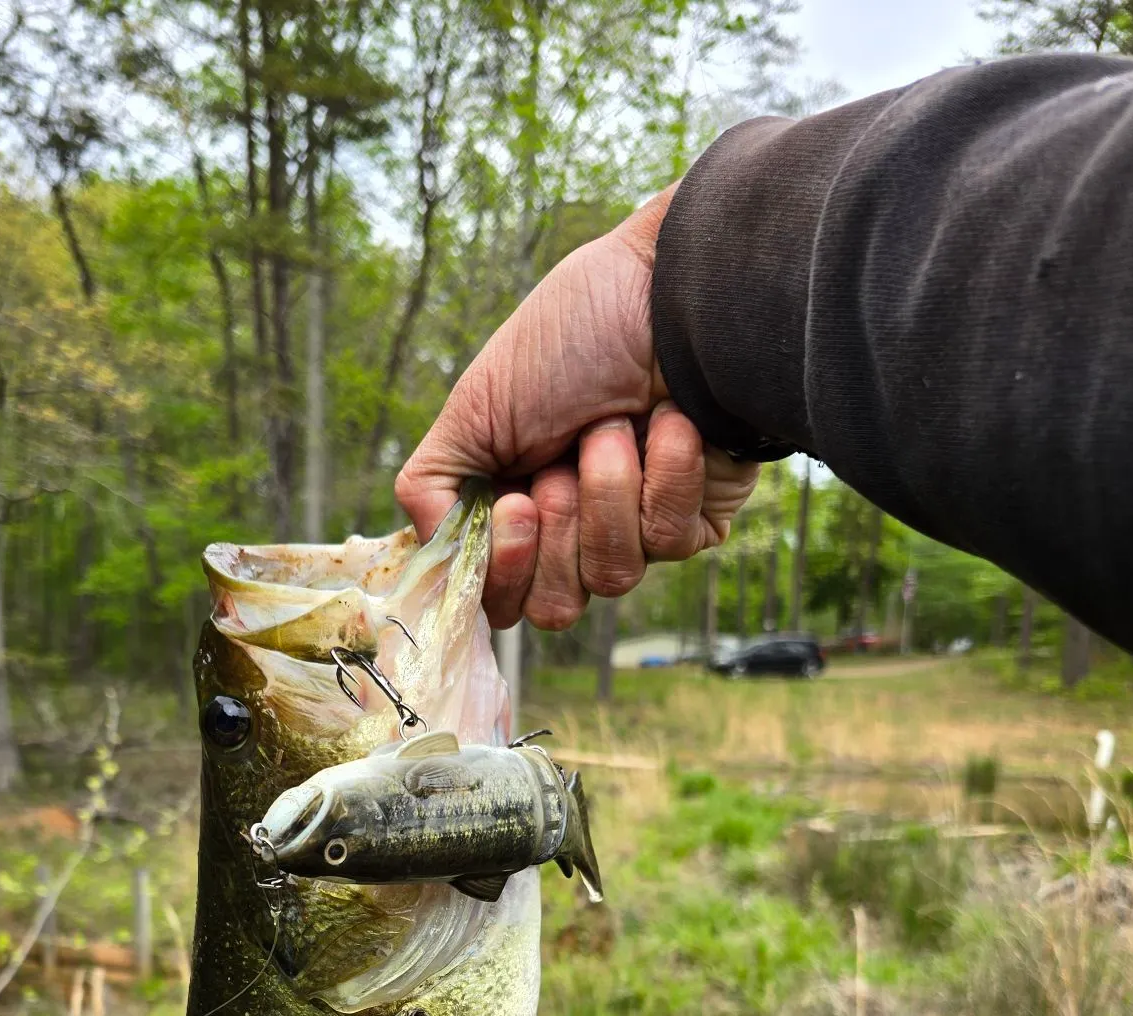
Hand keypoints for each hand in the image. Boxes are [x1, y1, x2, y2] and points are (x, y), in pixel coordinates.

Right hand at [395, 186, 760, 629]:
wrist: (669, 291)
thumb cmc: (573, 334)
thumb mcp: (476, 407)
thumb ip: (432, 489)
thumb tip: (435, 558)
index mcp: (517, 509)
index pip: (501, 600)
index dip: (505, 572)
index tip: (515, 507)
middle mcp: (575, 529)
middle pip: (555, 607)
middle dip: (557, 528)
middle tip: (562, 459)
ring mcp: (638, 529)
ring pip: (612, 577)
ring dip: (605, 491)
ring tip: (613, 425)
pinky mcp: (699, 518)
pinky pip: (672, 541)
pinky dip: (664, 473)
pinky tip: (670, 422)